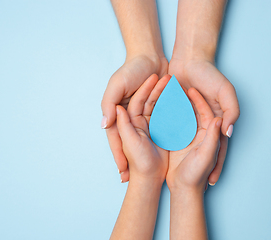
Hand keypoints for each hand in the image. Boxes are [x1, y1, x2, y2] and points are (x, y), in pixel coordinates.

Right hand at [102, 55, 167, 180]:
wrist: (151, 56)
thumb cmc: (131, 69)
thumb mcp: (116, 84)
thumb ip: (109, 103)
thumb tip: (104, 124)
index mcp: (119, 113)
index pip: (117, 139)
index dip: (119, 156)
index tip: (123, 173)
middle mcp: (132, 116)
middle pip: (131, 143)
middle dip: (133, 161)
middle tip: (135, 180)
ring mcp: (146, 114)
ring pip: (147, 137)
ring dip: (149, 151)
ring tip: (152, 169)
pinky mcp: (159, 109)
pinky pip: (161, 125)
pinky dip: (163, 137)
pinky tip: (167, 150)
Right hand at [166, 87, 221, 192]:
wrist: (184, 191)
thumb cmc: (196, 176)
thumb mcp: (206, 156)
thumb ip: (213, 138)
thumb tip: (220, 120)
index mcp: (209, 135)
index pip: (206, 113)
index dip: (200, 100)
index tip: (191, 89)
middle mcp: (199, 134)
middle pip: (193, 111)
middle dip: (186, 99)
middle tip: (177, 85)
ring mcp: (187, 137)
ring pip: (182, 115)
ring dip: (176, 104)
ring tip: (168, 91)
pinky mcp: (176, 143)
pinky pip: (172, 125)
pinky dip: (167, 115)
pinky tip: (160, 106)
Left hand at [168, 59, 238, 185]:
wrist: (190, 59)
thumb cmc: (210, 75)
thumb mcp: (226, 92)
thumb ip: (232, 111)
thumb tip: (228, 132)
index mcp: (215, 121)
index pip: (217, 147)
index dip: (215, 164)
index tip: (210, 182)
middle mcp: (201, 122)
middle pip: (199, 148)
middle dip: (195, 166)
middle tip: (191, 184)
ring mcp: (187, 118)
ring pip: (183, 142)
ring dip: (180, 157)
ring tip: (174, 174)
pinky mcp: (173, 112)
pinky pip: (170, 128)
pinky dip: (167, 139)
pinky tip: (162, 153)